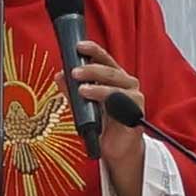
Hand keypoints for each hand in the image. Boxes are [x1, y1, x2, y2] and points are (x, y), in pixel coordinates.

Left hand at [55, 41, 144, 195]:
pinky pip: (124, 101)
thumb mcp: (82, 106)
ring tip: (82, 90)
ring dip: (98, 85)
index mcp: (114, 77)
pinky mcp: (136, 111)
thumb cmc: (102, 124)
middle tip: (74, 72)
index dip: (92, 50)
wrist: (117, 149)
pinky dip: (109, 99)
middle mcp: (126, 83)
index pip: (104, 59)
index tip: (79, 46)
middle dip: (91, 69)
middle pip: (110, 70)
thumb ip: (72, 91)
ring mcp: (133, 96)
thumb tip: (59, 75)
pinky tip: (97, 102)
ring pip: (116, 84)